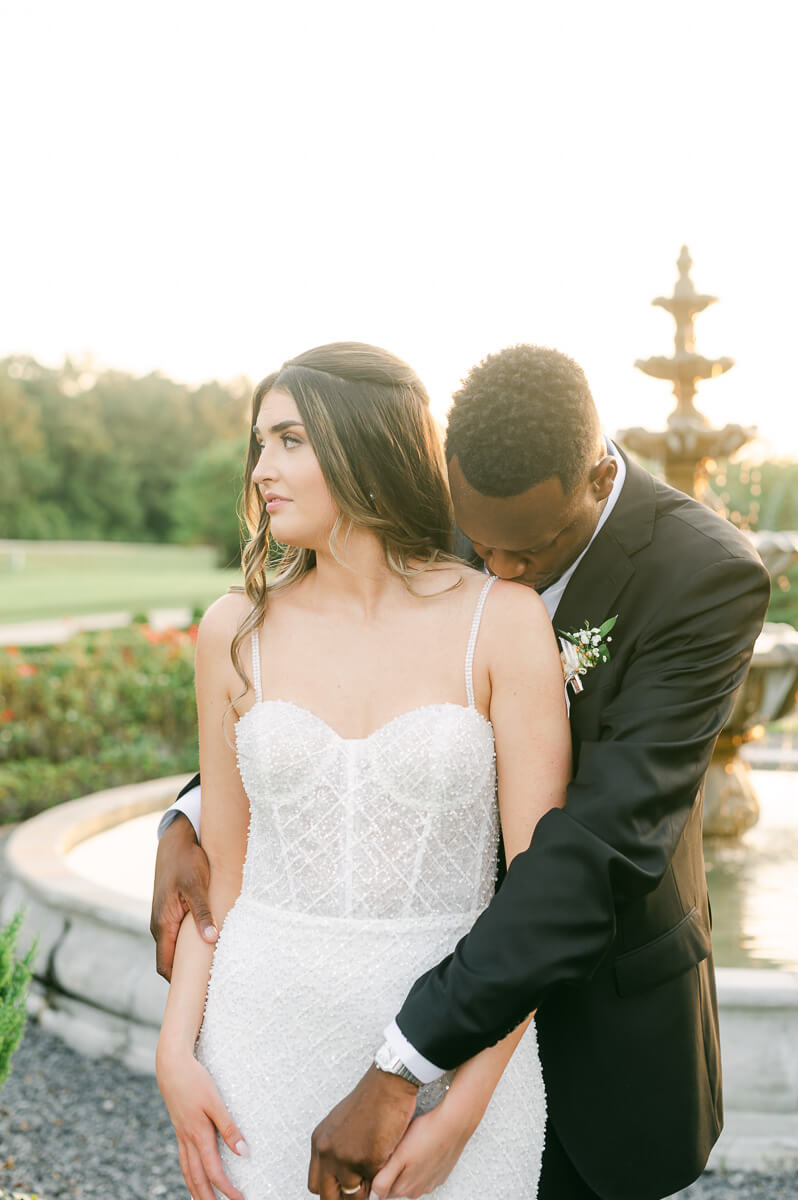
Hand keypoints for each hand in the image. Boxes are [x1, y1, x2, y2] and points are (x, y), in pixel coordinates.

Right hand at [151, 813, 216, 980]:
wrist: (177, 840)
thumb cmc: (186, 861)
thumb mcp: (196, 885)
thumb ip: (203, 913)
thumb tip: (211, 939)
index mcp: (162, 924)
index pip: (165, 966)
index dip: (178, 984)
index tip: (196, 998)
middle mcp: (160, 925)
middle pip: (170, 962)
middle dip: (185, 977)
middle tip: (208, 992)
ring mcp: (165, 918)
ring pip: (175, 948)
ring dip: (189, 961)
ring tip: (211, 974)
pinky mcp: (173, 911)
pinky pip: (179, 935)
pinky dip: (190, 946)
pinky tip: (209, 947)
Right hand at [156, 1048, 248, 1199]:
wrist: (170, 1066)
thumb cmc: (195, 1080)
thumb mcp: (215, 1101)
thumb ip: (229, 1127)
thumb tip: (243, 1152)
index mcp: (199, 1135)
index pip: (214, 1172)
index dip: (227, 1189)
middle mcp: (188, 1140)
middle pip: (197, 1178)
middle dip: (208, 1198)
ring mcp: (181, 1135)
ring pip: (188, 1171)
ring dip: (196, 1190)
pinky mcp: (179, 1128)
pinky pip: (183, 1159)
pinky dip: (188, 1174)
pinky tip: (193, 1175)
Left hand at [308, 1065, 417, 1198]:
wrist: (388, 1084)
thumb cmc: (370, 1100)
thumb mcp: (340, 1124)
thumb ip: (335, 1150)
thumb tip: (339, 1176)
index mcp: (320, 1143)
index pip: (315, 1185)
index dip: (332, 1191)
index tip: (344, 1191)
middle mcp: (327, 1152)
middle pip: (328, 1196)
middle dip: (346, 1198)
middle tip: (361, 1191)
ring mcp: (345, 1158)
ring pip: (353, 1195)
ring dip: (366, 1190)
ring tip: (377, 1175)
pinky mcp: (367, 1160)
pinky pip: (374, 1184)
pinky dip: (381, 1179)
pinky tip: (386, 1163)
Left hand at [370, 1101, 473, 1198]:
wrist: (454, 1123)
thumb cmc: (426, 1134)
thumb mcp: (399, 1155)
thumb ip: (384, 1179)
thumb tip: (373, 1197)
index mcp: (404, 1187)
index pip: (381, 1191)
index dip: (376, 1174)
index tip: (378, 1159)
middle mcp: (417, 1189)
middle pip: (395, 1185)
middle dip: (390, 1171)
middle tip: (391, 1150)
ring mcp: (430, 1182)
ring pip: (409, 1179)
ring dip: (404, 1167)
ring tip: (405, 1146)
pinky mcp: (439, 1173)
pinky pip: (423, 1172)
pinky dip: (418, 1163)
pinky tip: (419, 1148)